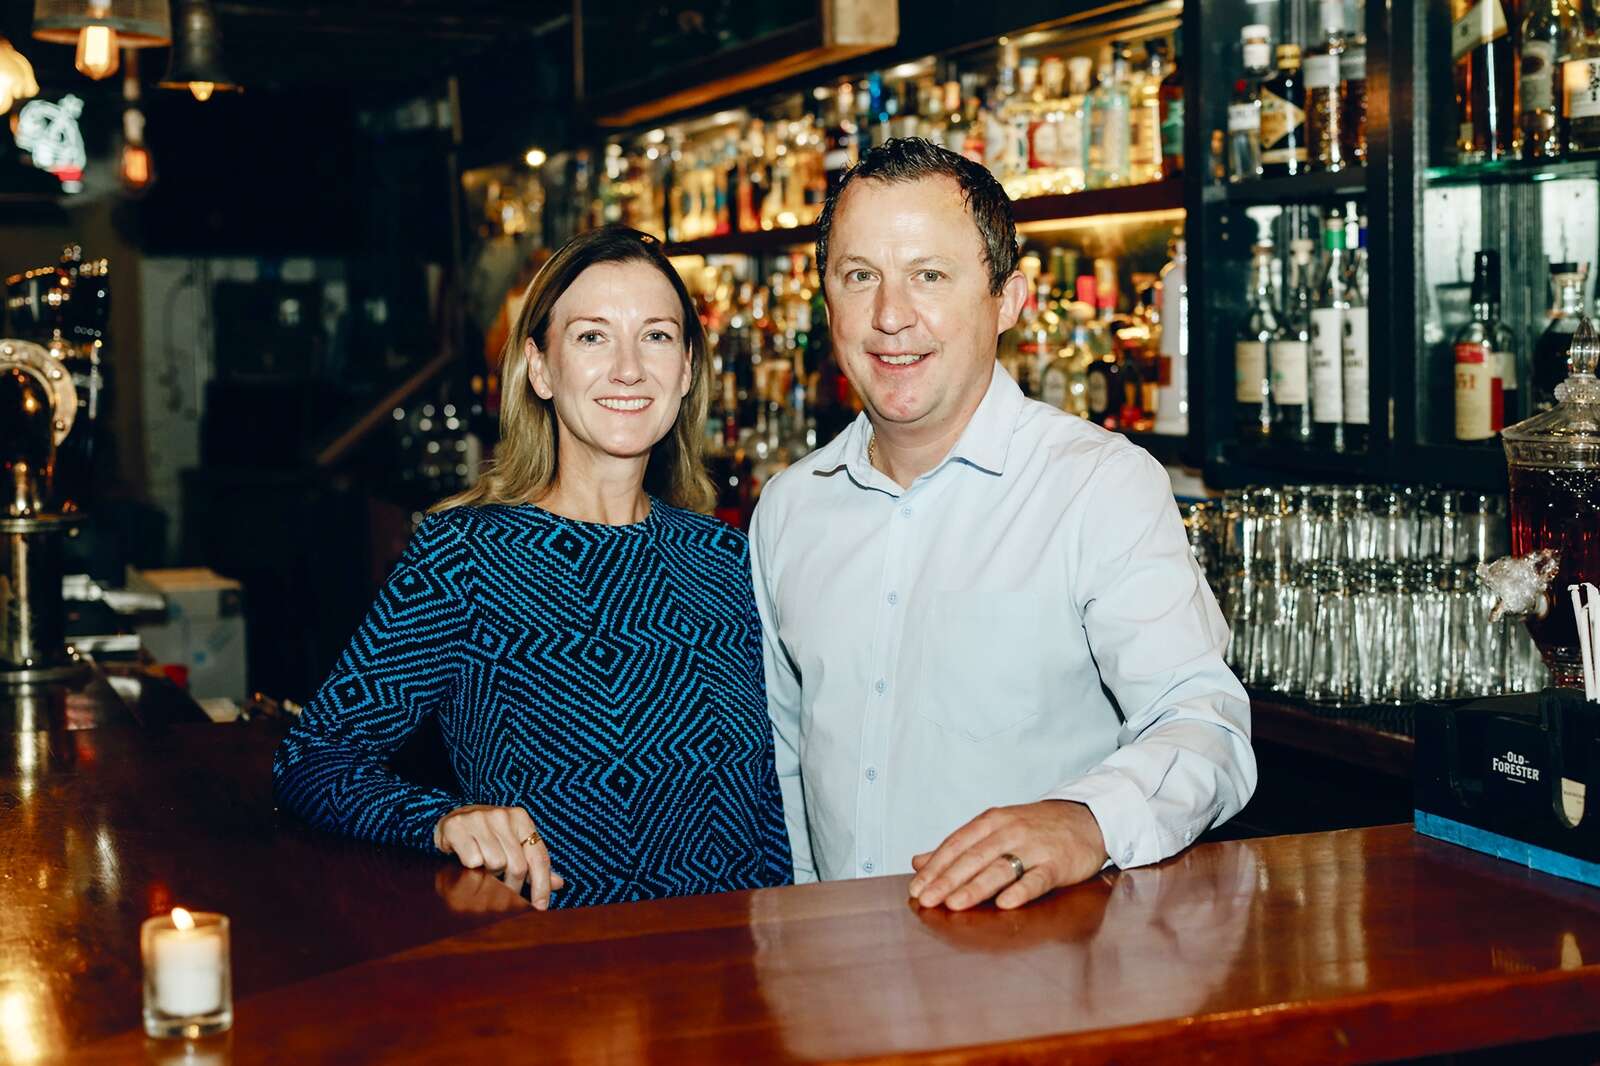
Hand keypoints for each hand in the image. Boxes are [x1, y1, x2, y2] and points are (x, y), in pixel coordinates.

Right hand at [434, 804, 564, 909]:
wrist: (453, 817)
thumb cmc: (489, 836)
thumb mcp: (514, 844)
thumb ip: (535, 864)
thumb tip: (559, 884)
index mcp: (521, 819)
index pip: (539, 857)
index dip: (542, 885)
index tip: (540, 907)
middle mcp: (502, 816)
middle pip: (517, 866)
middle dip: (512, 886)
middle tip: (503, 890)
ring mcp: (479, 818)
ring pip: (495, 864)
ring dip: (490, 875)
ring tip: (484, 869)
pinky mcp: (457, 826)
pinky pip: (473, 861)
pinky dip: (472, 867)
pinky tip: (467, 860)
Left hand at [907, 800, 1107, 910]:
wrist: (1086, 819)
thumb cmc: (1035, 828)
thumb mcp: (994, 829)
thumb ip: (958, 847)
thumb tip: (919, 862)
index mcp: (991, 821)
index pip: (956, 844)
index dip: (935, 867)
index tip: (916, 888)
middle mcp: (1010, 831)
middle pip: (973, 857)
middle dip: (947, 880)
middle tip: (926, 900)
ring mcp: (1034, 847)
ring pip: (1000, 868)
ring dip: (975, 887)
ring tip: (954, 904)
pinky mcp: (1057, 864)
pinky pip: (1037, 879)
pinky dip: (1020, 891)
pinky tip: (1004, 904)